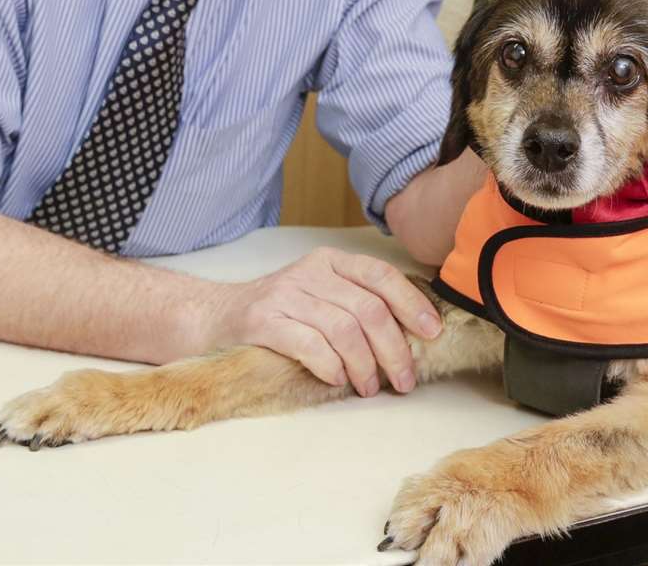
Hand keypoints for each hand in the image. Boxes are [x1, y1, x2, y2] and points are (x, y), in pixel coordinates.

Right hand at [211, 248, 440, 395]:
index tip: (432, 334)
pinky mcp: (263, 321)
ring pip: (344, 329)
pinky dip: (330, 366)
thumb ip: (358, 305)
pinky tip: (338, 380)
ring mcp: (286, 294)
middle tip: (404, 380)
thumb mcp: (321, 296)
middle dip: (394, 349)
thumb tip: (412, 336)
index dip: (412, 304)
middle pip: (368, 309)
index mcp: (331, 261)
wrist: (215, 318)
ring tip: (369, 387)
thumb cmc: (280, 314)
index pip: (381, 276)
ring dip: (365, 365)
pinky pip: (309, 344)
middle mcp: (311, 271)